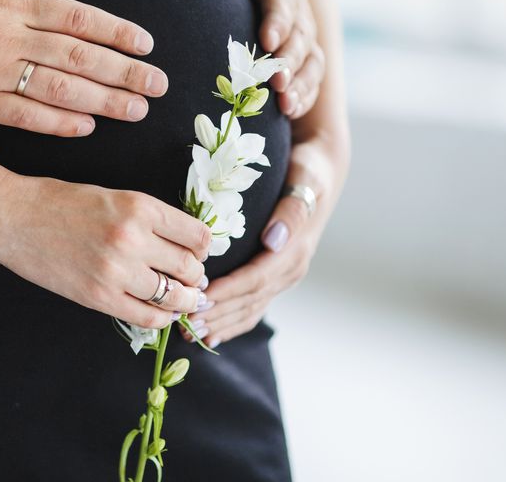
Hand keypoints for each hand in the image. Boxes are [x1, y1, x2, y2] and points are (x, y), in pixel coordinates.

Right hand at [0, 0, 168, 136]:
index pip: (79, 17)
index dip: (118, 32)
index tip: (147, 44)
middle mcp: (6, 36)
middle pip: (79, 57)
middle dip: (125, 72)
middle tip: (160, 85)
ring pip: (59, 89)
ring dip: (103, 101)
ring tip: (137, 109)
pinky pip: (23, 116)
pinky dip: (56, 121)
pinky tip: (86, 125)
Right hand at [0, 172, 211, 328]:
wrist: (14, 217)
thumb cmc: (61, 201)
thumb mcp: (114, 196)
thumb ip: (150, 218)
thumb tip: (186, 244)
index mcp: (141, 206)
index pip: (198, 235)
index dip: (204, 247)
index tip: (199, 252)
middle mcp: (134, 238)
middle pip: (190, 267)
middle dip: (196, 276)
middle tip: (193, 279)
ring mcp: (116, 270)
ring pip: (174, 296)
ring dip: (185, 301)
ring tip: (184, 299)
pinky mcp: (99, 296)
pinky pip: (147, 317)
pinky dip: (162, 318)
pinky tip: (163, 313)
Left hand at [179, 133, 347, 346]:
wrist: (321, 171)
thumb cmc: (307, 172)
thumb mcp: (305, 182)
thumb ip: (291, 212)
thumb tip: (274, 240)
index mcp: (294, 251)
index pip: (255, 279)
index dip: (227, 291)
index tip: (199, 299)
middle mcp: (290, 270)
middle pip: (249, 300)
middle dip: (217, 313)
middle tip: (184, 322)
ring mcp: (283, 277)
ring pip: (249, 309)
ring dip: (220, 323)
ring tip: (189, 332)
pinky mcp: (275, 278)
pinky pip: (253, 307)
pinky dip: (232, 323)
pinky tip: (212, 335)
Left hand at [217, 0, 324, 118]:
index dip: (278, 19)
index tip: (266, 40)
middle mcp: (297, 8)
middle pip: (300, 36)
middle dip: (289, 61)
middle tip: (275, 82)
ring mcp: (302, 35)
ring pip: (310, 61)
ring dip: (299, 84)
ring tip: (284, 103)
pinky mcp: (300, 58)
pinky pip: (309, 80)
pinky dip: (302, 96)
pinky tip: (288, 112)